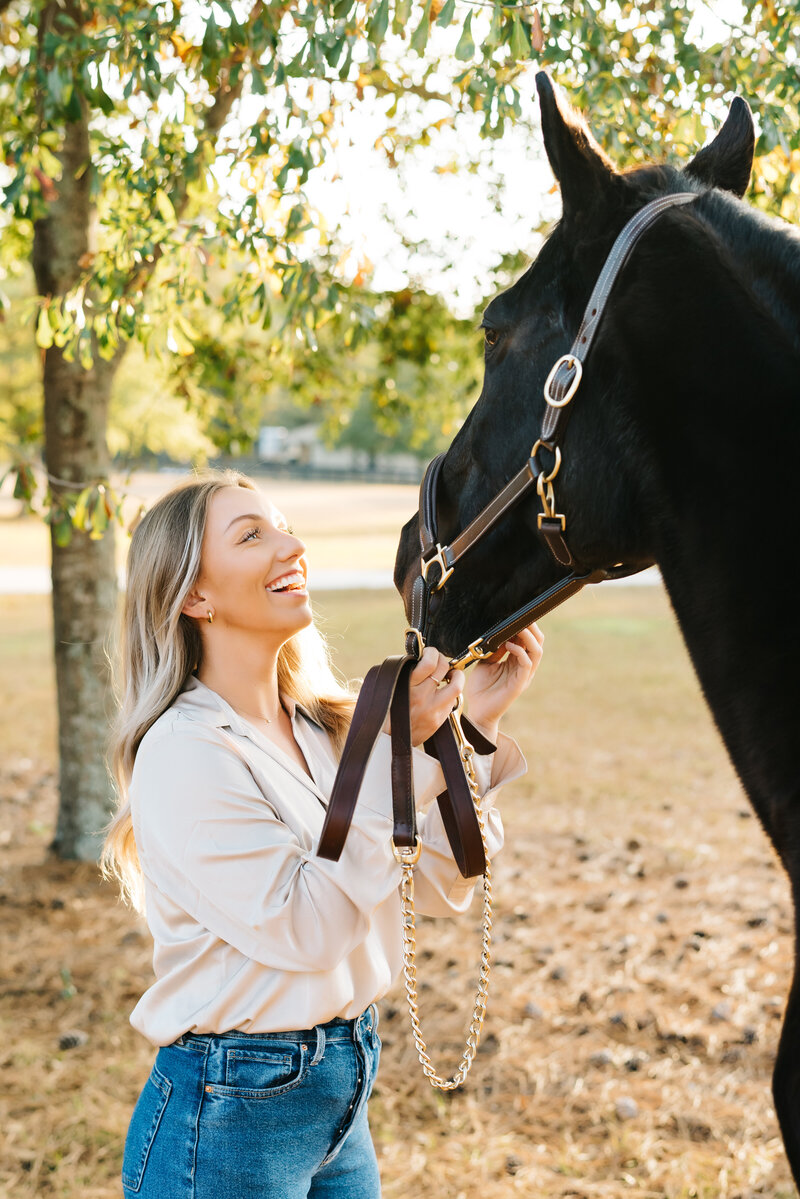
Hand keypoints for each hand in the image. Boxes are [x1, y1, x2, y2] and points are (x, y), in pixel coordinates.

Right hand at [383, 646, 463, 746]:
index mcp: (406, 686)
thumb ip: (399, 673)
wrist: (387, 740)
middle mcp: (421, 696)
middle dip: (443, 660)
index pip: (429, 662)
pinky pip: (452, 702)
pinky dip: (451, 693)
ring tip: (451, 675)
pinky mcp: (438, 720)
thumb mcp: (386, 688)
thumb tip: (415, 658)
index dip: (432, 653)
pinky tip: (444, 692)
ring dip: (456, 676)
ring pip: (456, 686)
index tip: (429, 653)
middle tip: (440, 661)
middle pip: (443, 669)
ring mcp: (432, 709)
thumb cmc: (385, 711)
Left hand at [464, 623, 543, 738]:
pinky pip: (526, 664)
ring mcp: (523, 676)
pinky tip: (510, 645)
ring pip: (536, 652)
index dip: (526, 628)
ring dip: (529, 638)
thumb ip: (495, 649)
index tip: (517, 616)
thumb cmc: (481, 688)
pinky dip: (520, 652)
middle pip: (538, 644)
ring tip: (519, 628)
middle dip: (532, 629)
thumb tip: (501, 633)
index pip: (529, 641)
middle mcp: (523, 668)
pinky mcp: (520, 684)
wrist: (477, 711)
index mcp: (517, 662)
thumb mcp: (486, 662)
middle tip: (523, 618)